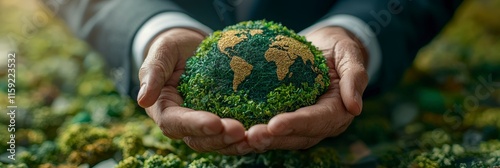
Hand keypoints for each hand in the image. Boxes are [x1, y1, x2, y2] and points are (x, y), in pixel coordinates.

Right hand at [136, 28, 249, 154]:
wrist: (193, 48)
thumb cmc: (175, 48)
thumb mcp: (162, 51)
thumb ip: (153, 73)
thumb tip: (143, 99)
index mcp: (164, 109)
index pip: (175, 123)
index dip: (195, 125)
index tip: (215, 122)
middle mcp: (183, 123)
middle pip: (198, 140)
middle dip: (220, 138)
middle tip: (241, 131)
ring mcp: (203, 125)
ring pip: (218, 143)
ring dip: (236, 144)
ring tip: (256, 138)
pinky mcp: (222, 122)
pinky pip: (233, 135)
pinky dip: (247, 138)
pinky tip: (264, 134)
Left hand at [246, 27, 368, 150]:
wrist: (324, 47)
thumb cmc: (338, 48)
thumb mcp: (350, 54)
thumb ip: (355, 77)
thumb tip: (355, 108)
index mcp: (338, 110)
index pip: (318, 120)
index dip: (297, 124)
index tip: (275, 125)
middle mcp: (321, 123)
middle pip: (298, 137)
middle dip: (275, 138)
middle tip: (251, 136)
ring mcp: (303, 124)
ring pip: (283, 138)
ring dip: (263, 141)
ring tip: (241, 140)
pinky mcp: (288, 118)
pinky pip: (273, 130)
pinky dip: (256, 133)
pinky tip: (237, 133)